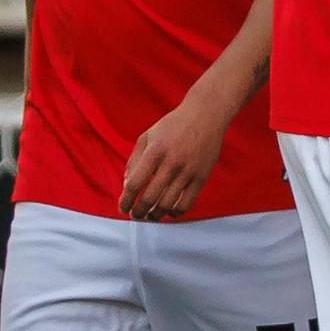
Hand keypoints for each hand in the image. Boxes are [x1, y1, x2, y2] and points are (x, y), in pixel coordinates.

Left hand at [121, 91, 224, 219]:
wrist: (206, 114)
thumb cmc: (174, 124)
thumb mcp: (147, 136)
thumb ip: (134, 160)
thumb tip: (127, 185)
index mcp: (155, 152)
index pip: (135, 184)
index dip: (126, 200)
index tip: (123, 207)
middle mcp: (171, 163)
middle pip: (150, 198)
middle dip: (139, 212)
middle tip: (136, 215)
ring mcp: (188, 171)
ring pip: (168, 204)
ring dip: (155, 215)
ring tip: (150, 216)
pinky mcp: (202, 176)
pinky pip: (187, 203)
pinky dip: (176, 212)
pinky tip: (170, 211)